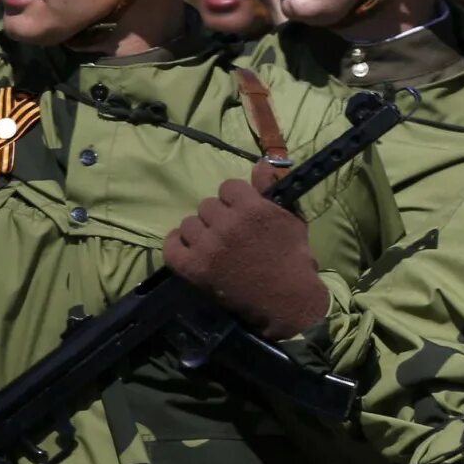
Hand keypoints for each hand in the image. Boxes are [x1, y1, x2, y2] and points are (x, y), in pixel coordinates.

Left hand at [164, 175, 327, 338]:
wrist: (287, 298)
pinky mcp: (194, 267)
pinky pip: (171, 246)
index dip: (235, 198)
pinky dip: (177, 244)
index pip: (229, 186)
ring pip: (189, 223)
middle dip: (219, 216)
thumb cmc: (293, 258)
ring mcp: (208, 246)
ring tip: (213, 243)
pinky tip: (188, 247)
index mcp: (253, 209)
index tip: (241, 211)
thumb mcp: (292, 218)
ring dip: (200, 231)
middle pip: (208, 204)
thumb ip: (272, 189)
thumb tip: (260, 164)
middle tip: (229, 231)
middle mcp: (228, 224)